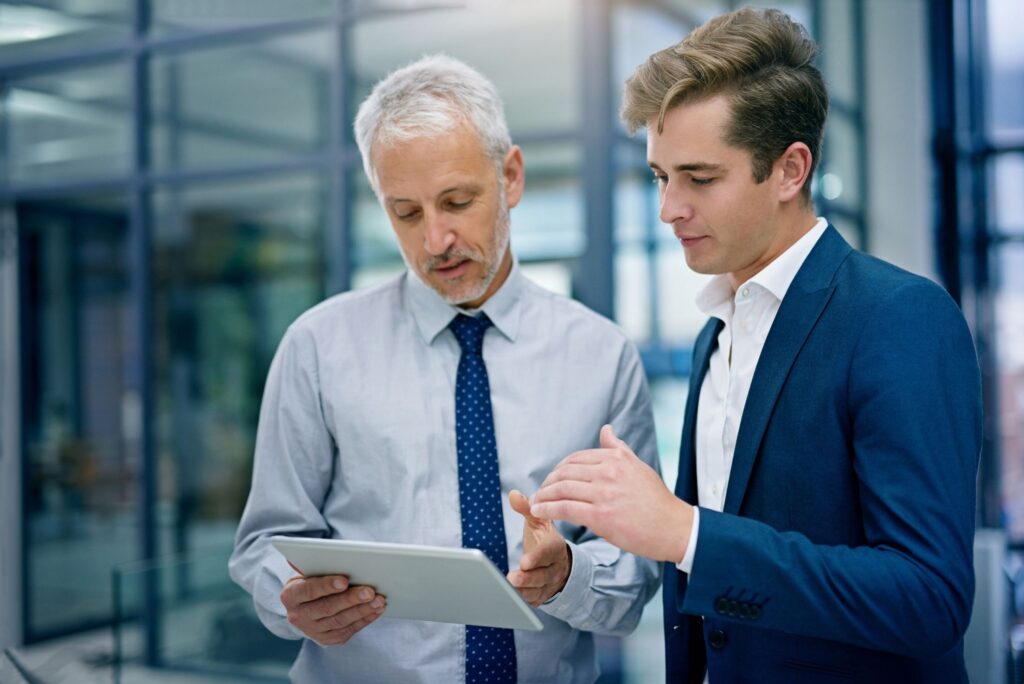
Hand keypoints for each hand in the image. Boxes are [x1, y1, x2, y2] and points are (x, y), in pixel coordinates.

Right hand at [279, 569, 385, 645]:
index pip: (308, 590)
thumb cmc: (310, 581)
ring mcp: (312, 631)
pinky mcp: (327, 639)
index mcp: (290, 596)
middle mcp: (298, 616)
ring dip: (362, 610)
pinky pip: (348, 630)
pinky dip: (364, 620)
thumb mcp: (305, 571)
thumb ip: (312, 562)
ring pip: (340, 621)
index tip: (344, 580)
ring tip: (379, 600)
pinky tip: (376, 610)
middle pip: (327, 608)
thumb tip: (316, 551)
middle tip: (370, 591)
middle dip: (350, 599)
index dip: (326, 585)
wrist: (305, 608)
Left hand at [507, 489, 570, 605]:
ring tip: (505, 592)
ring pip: (537, 592)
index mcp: (554, 547)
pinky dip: (520, 603)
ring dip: (522, 593)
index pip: (548, 553)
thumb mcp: (538, 521)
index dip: (538, 558)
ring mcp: (548, 584)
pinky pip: (532, 603)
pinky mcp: (541, 596)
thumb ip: (527, 508)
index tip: (525, 562)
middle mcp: (554, 568)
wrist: (560, 563)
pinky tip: (507, 601)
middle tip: (511, 579)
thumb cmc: (544, 539)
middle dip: (527, 579)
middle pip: (542, 576)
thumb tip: (514, 494)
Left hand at [530, 424, 692, 562]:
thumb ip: (618, 448)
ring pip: (561, 489)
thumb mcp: (638, 466)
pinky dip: (547, 509)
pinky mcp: (600, 515)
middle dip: (548, 483)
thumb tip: (606, 429)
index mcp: (616, 458)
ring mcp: (603, 493)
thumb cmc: (657, 501)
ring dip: (543, 496)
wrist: (674, 528)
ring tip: (536, 503)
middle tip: (540, 492)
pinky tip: (539, 512)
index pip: (576, 458)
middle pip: (565, 472)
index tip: (552, 479)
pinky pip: (564, 508)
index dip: (559, 469)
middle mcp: (609, 471)